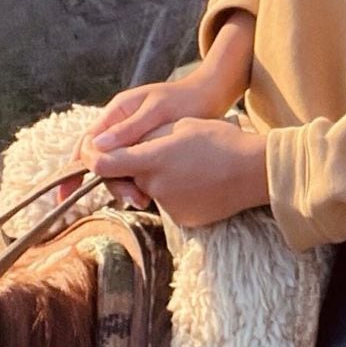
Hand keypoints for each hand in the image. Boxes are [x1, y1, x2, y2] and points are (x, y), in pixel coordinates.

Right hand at [55, 70, 233, 206]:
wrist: (209, 96)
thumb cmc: (184, 100)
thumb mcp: (157, 111)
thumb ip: (129, 129)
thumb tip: (98, 146)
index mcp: (116, 113)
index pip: (87, 143)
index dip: (75, 168)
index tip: (66, 194)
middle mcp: (119, 126)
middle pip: (99, 159)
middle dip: (109, 181)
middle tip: (133, 199)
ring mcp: (131, 138)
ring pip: (115, 166)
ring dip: (123, 185)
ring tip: (144, 199)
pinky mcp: (145, 148)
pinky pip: (130, 167)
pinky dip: (134, 182)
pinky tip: (147, 194)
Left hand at [74, 115, 269, 228]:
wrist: (255, 171)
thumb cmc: (219, 140)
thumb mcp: (179, 127)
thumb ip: (144, 137)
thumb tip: (117, 144)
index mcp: (151, 158)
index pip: (102, 163)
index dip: (91, 158)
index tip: (93, 152)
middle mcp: (154, 186)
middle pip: (127, 177)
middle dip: (135, 166)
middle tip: (162, 152)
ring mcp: (168, 206)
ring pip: (149, 189)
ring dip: (158, 179)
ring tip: (188, 164)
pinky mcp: (182, 219)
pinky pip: (168, 203)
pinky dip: (176, 193)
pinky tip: (198, 181)